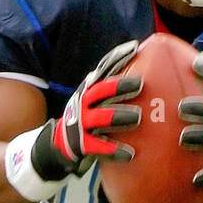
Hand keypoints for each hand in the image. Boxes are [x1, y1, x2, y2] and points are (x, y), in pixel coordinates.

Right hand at [31, 41, 142, 181]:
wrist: (59, 142)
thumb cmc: (86, 117)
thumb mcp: (94, 98)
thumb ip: (111, 88)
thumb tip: (144, 71)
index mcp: (89, 88)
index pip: (104, 69)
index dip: (118, 57)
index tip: (135, 48)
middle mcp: (83, 102)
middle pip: (101, 91)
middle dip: (119, 86)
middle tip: (140, 84)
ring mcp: (81, 123)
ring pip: (100, 118)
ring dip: (118, 116)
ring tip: (138, 117)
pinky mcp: (81, 144)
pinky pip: (98, 147)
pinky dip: (113, 150)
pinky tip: (129, 154)